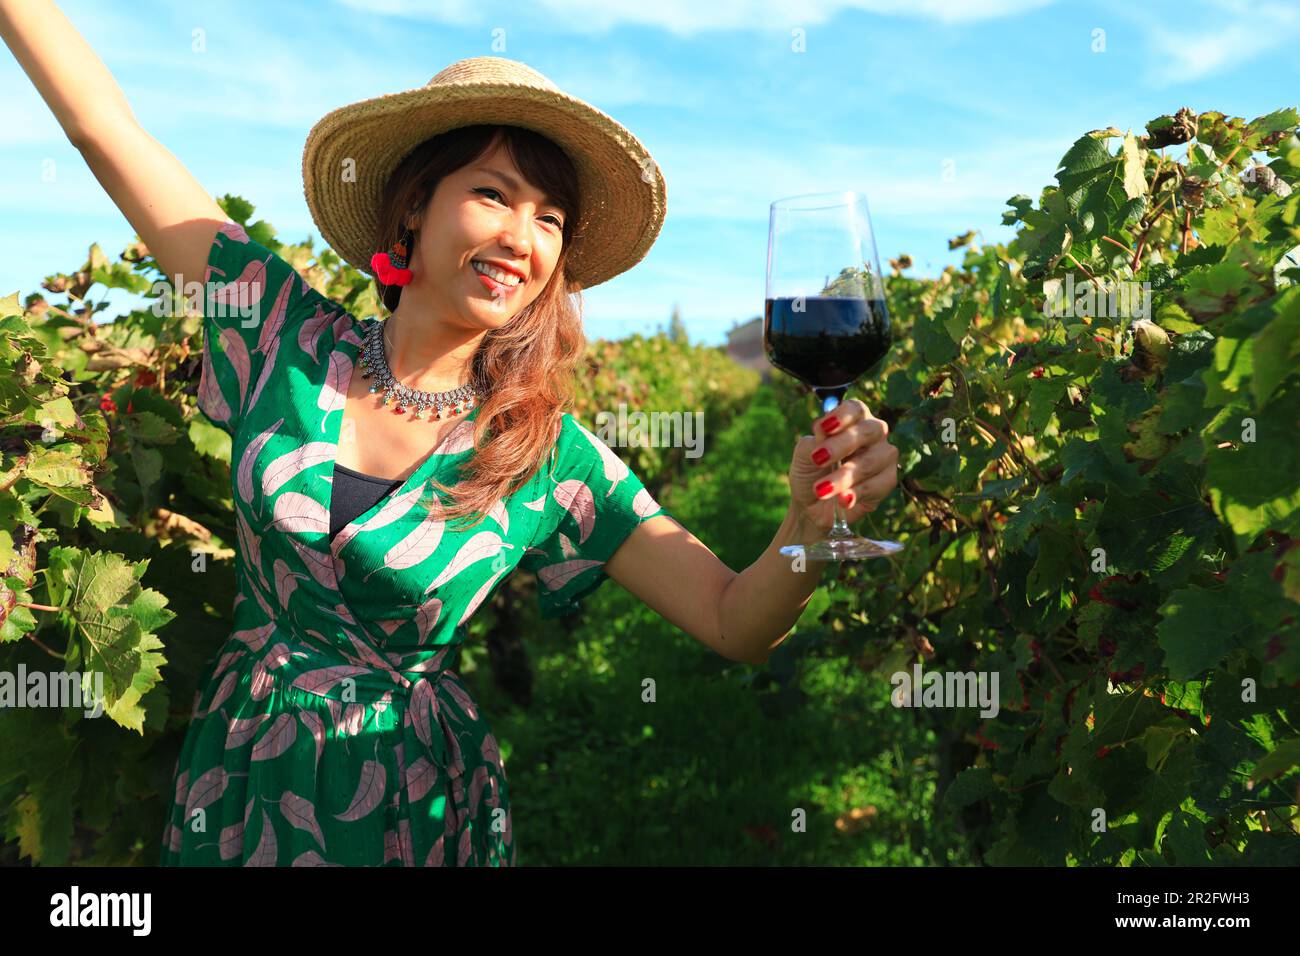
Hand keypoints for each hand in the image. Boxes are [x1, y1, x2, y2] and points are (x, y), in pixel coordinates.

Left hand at [788, 398, 898, 530]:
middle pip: (867, 431)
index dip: (841, 416)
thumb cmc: (810, 474)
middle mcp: (873, 434)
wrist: (812, 508)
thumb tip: (821, 428)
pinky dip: (856, 493)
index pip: (854, 409)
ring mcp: (884, 456)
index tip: (823, 427)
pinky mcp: (888, 480)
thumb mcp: (804, 456)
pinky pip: (876, 485)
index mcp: (852, 420)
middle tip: (817, 459)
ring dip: (843, 477)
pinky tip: (843, 500)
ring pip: (869, 462)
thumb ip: (813, 442)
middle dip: (841, 445)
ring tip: (821, 490)